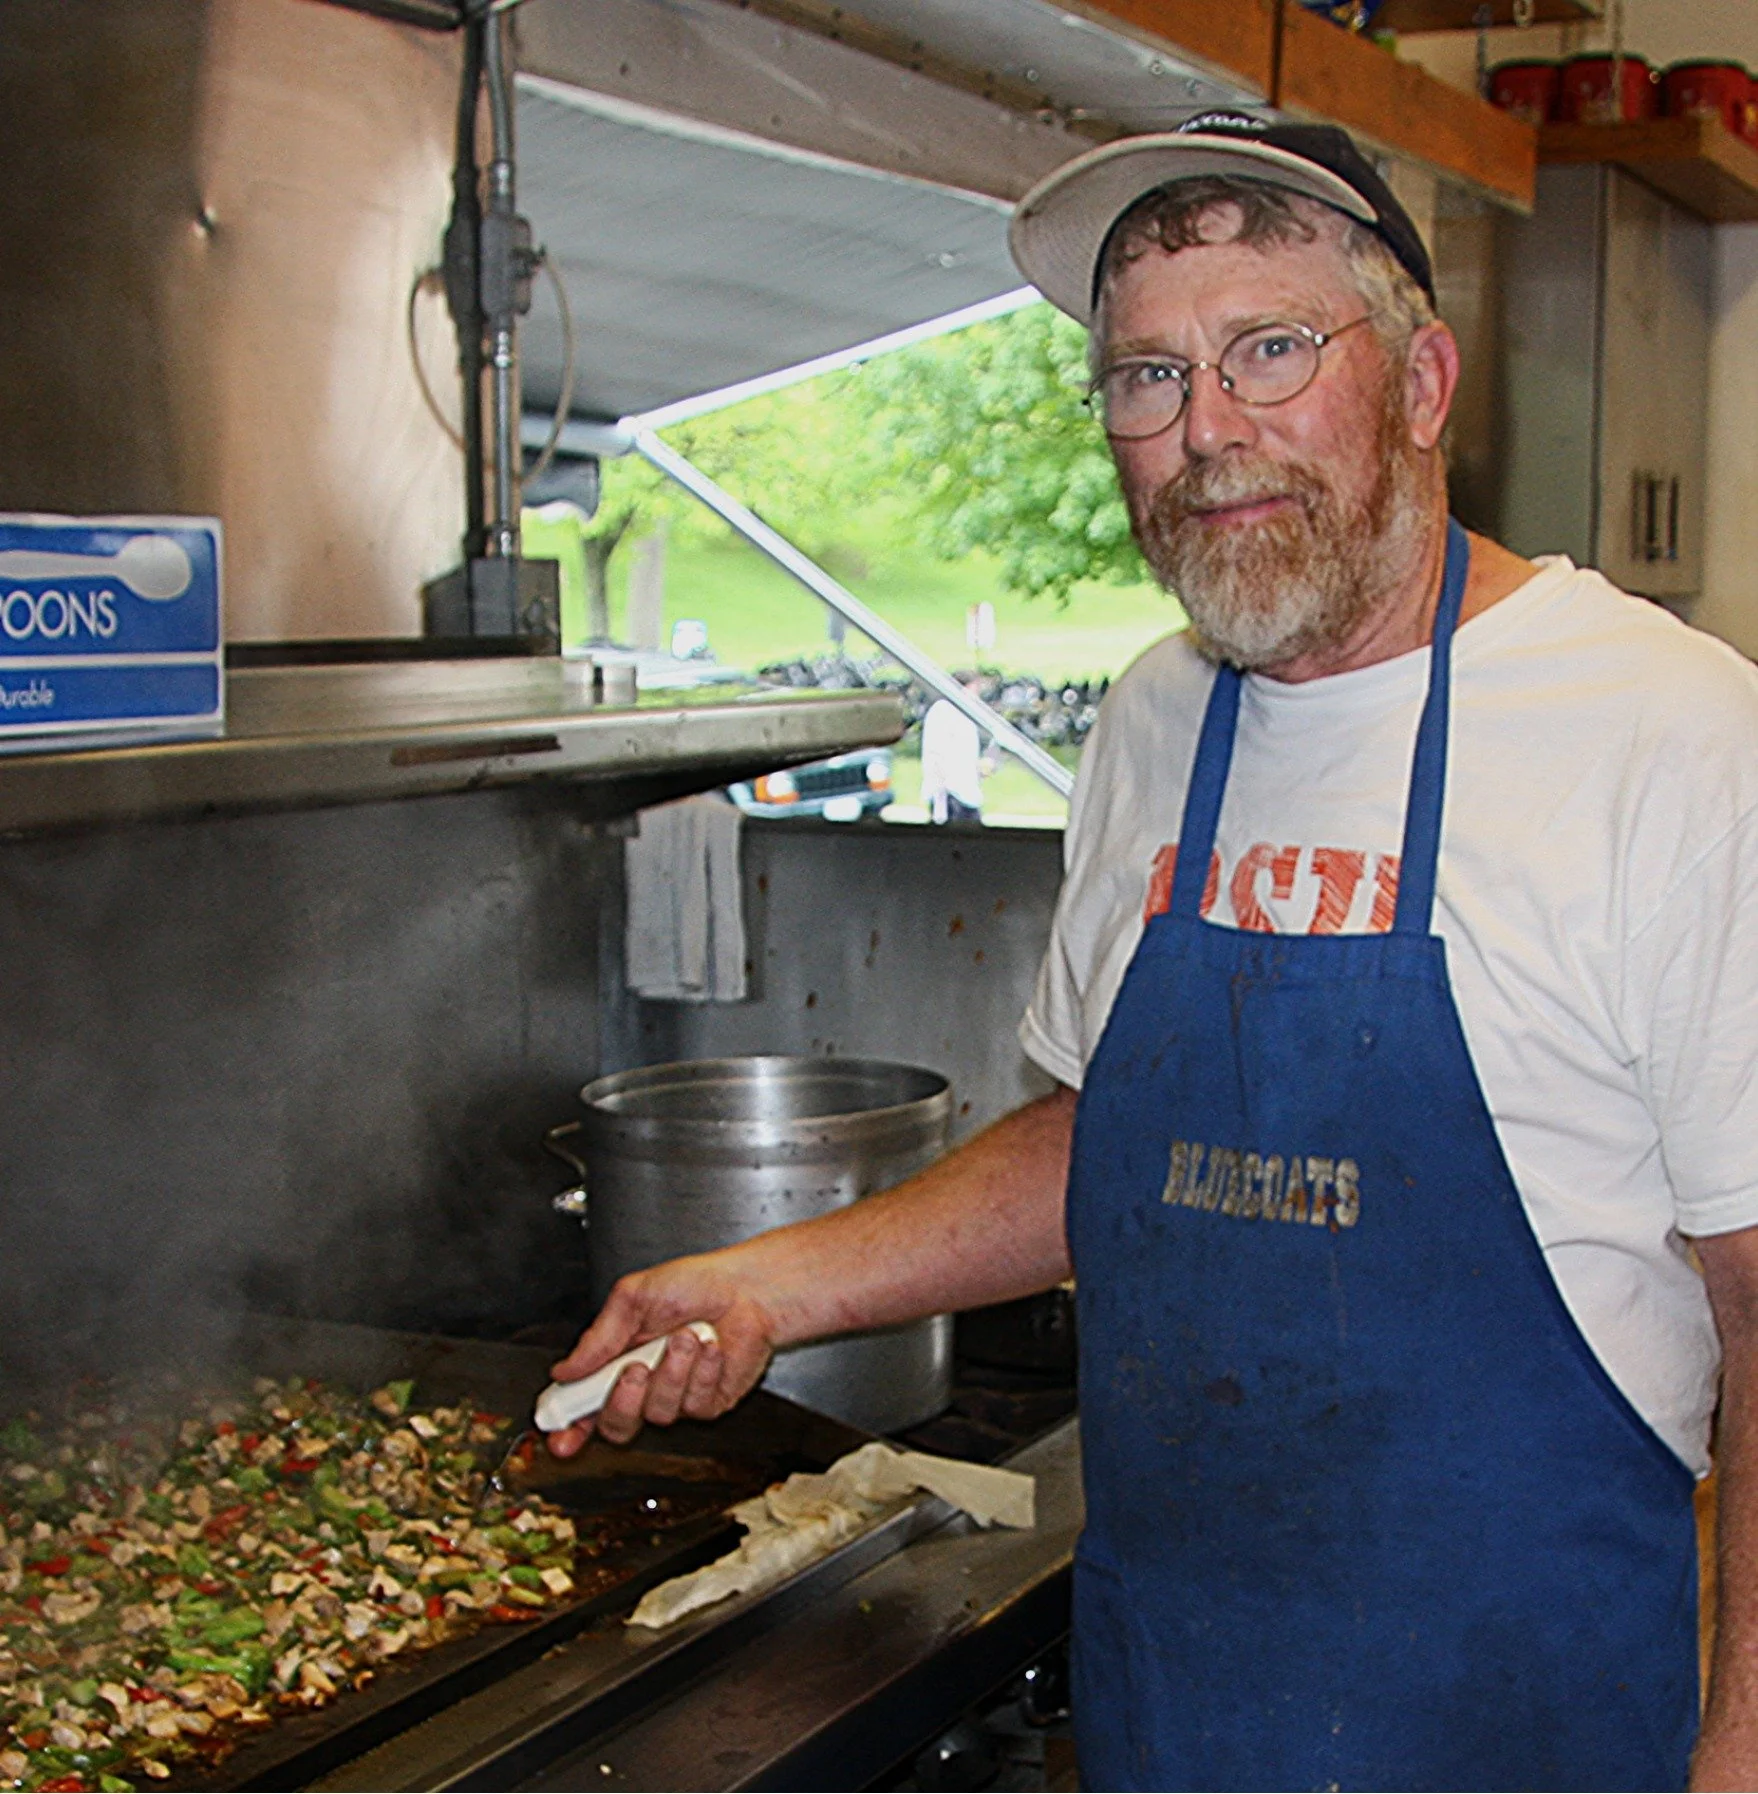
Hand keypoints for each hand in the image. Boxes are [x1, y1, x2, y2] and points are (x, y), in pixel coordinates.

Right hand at [543, 1252, 778, 1455]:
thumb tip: (564, 1370)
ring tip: (686, 1336)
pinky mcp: (708, 1403)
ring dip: (673, 1371)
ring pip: (659, 1413)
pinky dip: (703, 1370)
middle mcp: (645, 1383)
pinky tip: (711, 1346)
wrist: (748, 1288)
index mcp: (617, 1359)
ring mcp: (677, 1396)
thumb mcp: (635, 1298)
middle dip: (624, 1400)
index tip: (559, 1437)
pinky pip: (695, 1404)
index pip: (585, 1404)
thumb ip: (598, 1338)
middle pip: (617, 1425)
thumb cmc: (695, 1284)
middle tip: (636, 1368)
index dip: (569, 1426)